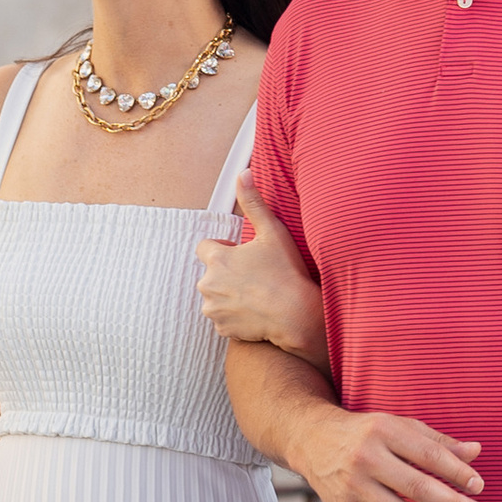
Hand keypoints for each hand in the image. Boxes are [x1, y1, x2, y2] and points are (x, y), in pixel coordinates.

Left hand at [196, 166, 326, 360]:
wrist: (297, 316)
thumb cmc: (286, 272)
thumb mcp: (272, 232)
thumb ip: (253, 202)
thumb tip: (243, 173)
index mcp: (216, 259)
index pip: (205, 247)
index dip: (224, 249)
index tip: (244, 254)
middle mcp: (207, 284)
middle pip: (211, 273)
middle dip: (227, 273)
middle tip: (256, 276)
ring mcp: (213, 308)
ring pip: (216, 297)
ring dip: (230, 295)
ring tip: (257, 294)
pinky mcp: (222, 328)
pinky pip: (224, 318)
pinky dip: (235, 316)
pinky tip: (256, 312)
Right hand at [298, 403, 485, 501]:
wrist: (312, 439)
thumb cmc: (365, 432)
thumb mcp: (399, 426)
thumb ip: (437, 441)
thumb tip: (475, 452)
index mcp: (385, 431)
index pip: (429, 455)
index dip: (457, 473)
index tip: (477, 486)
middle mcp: (367, 458)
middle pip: (417, 487)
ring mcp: (353, 485)